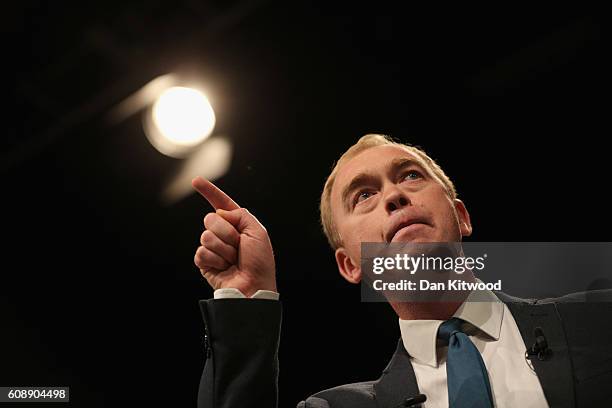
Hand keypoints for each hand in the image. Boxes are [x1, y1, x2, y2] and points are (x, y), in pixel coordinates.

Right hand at [192, 176, 276, 296]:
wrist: (253, 286)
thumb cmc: (260, 263)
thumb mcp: (257, 232)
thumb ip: (240, 215)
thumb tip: (220, 212)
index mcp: (237, 224)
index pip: (221, 203)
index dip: (209, 191)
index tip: (196, 180)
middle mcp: (223, 234)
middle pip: (211, 219)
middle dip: (227, 232)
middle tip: (239, 247)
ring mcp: (212, 248)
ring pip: (206, 236)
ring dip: (223, 249)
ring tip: (234, 260)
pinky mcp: (204, 262)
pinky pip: (201, 252)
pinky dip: (216, 260)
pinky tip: (225, 267)